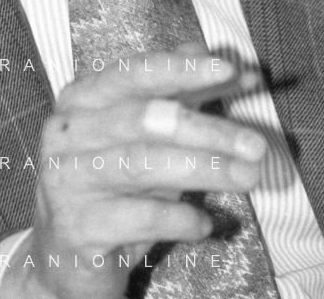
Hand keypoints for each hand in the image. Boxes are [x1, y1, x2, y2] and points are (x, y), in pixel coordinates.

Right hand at [5, 47, 267, 298]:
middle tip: (255, 144)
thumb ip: (187, 96)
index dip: (183, 70)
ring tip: (248, 177)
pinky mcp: (78, 227)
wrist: (68, 254)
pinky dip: (180, 218)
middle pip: (144, 119)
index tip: (230, 69)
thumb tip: (241, 70)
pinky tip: (206, 223)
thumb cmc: (116, 182)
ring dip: (204, 170)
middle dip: (207, 129)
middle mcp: (68, 131)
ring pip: (143, 164)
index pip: (136, 73)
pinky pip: (139, 217)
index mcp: (83, 97)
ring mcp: (67, 179)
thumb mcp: (148, 134)